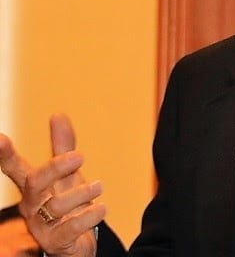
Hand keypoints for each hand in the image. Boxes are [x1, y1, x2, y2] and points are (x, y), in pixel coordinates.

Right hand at [0, 114, 104, 256]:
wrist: (75, 243)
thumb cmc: (69, 205)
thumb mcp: (68, 175)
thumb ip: (63, 147)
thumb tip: (57, 114)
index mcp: (33, 187)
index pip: (14, 168)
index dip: (5, 155)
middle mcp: (32, 206)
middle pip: (35, 182)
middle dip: (55, 167)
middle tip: (80, 156)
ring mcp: (42, 226)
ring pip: (56, 206)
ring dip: (81, 193)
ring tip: (99, 186)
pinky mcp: (57, 243)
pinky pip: (69, 229)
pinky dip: (88, 217)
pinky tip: (102, 208)